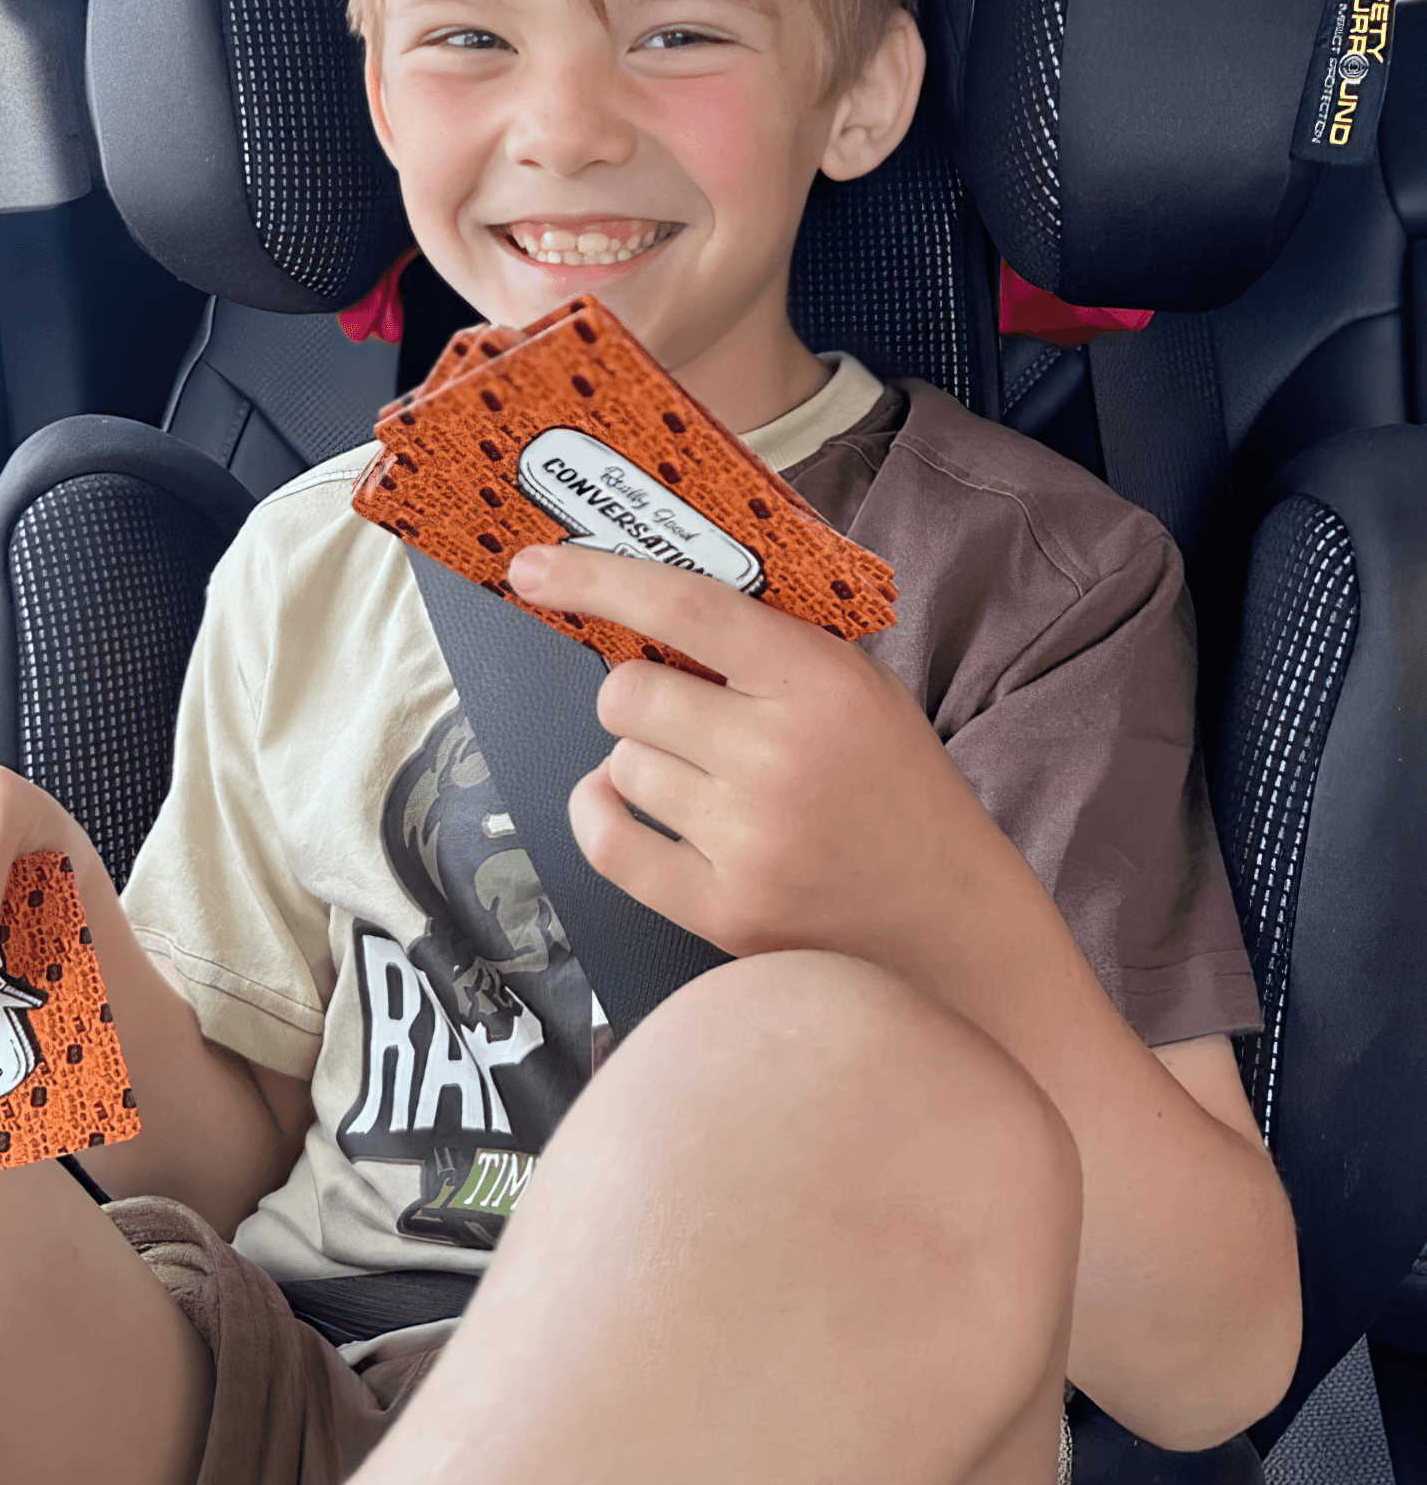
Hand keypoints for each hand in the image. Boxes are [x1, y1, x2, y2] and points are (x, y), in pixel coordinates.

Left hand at [507, 543, 976, 963]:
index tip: (535, 568)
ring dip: (643, 763)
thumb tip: (644, 600)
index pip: (683, 605)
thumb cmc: (896, 788)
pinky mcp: (722, 909)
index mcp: (819, 681)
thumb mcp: (859, 684)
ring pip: (619, 765)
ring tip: (706, 779)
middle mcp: (778, 757)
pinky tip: (625, 802)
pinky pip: (607, 841)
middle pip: (628, 694)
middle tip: (686, 714)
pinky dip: (601, 812)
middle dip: (640, 696)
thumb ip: (768, 643)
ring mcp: (748, 840)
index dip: (595, 577)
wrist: (949, 916)